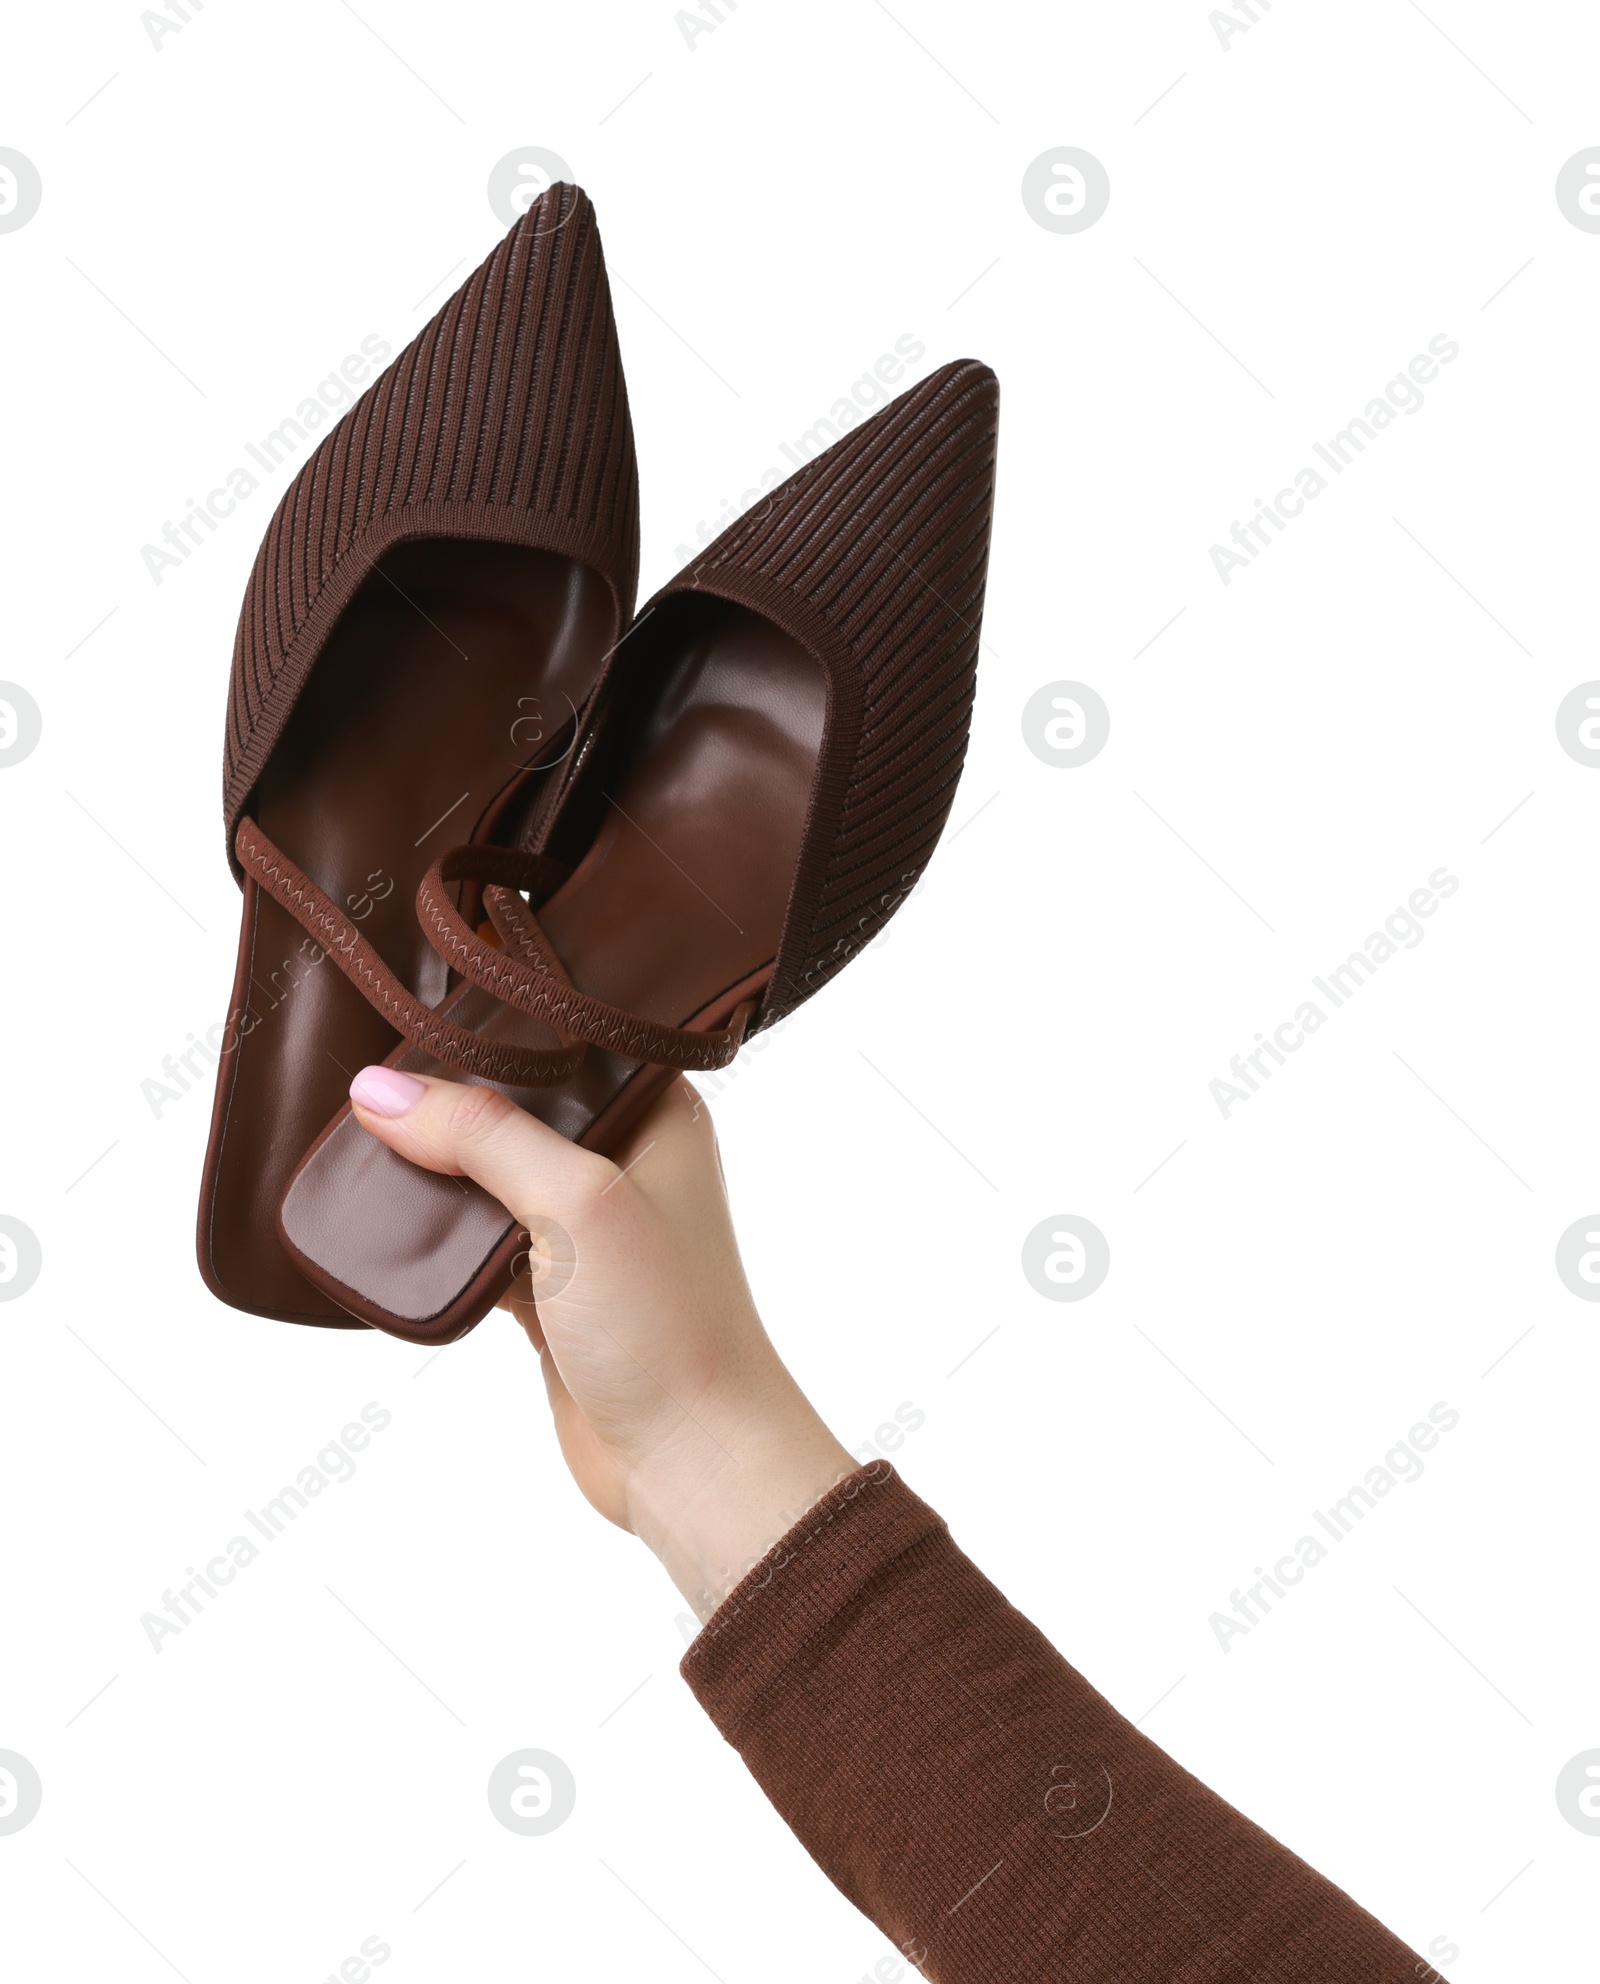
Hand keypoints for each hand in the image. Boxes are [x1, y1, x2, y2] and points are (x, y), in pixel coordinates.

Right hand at [347, 1066, 854, 1618]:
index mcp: (657, 1112)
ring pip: (489, 1174)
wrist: (690, 1459)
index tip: (416, 1003)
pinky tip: (384, 1217)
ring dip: (435, 1168)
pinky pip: (476, 1240)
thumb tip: (380, 1090)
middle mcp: (626, 1158)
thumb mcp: (576, 1204)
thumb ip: (483, 1137)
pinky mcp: (551, 1289)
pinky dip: (435, 1234)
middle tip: (369, 1072)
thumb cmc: (669, 1326)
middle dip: (449, 1097)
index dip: (495, 1021)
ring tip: (360, 1135)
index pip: (566, 1035)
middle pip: (516, 1104)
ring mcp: (586, 1227)